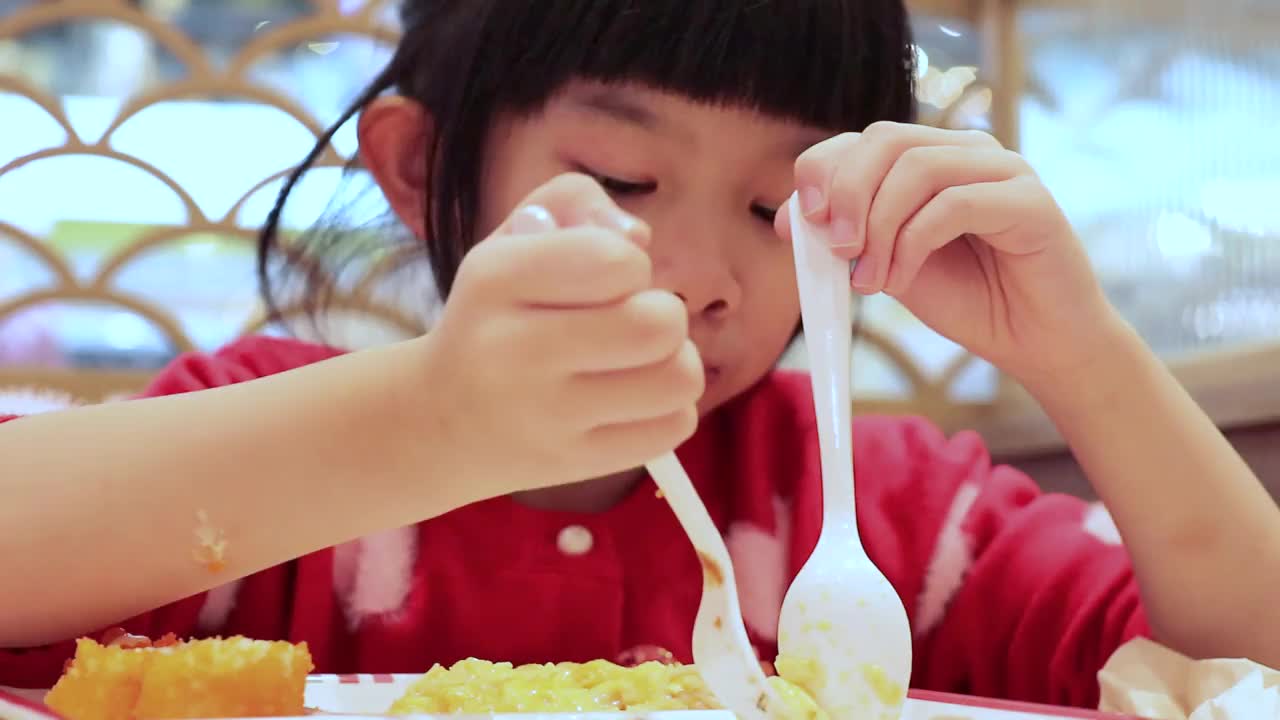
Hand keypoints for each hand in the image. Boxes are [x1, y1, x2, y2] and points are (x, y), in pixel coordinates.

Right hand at [413, 173, 702, 492]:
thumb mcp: (512, 238)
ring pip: (680, 378)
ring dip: (674, 362)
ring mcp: (548, 417)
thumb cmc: (495, 314)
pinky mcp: (576, 464)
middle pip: (660, 324)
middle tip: (629, 323)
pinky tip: (631, 399)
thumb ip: (576, 202)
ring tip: (637, 361)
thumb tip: (639, 238)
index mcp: (497, 279)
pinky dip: (668, 408)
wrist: (440, 420)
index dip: (631, 265)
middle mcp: (516, 351)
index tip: (603, 282)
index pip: (617, 261)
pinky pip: (675, 426)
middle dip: (662, 314)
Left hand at [779, 123, 1124, 383]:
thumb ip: (848, 238)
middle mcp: (966, 151)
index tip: (802, 224)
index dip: (823, 172)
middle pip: (885, 139)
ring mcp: (1003, 168)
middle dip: (847, 194)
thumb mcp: (889, 265)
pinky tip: (902, 279)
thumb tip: (790, 219)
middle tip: (836, 251)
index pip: (863, 139)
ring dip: (879, 227)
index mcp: (931, 158)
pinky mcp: (1030, 200)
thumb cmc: (968, 300)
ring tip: (870, 281)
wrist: (1036, 342)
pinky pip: (955, 203)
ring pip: (917, 167)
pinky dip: (914, 243)